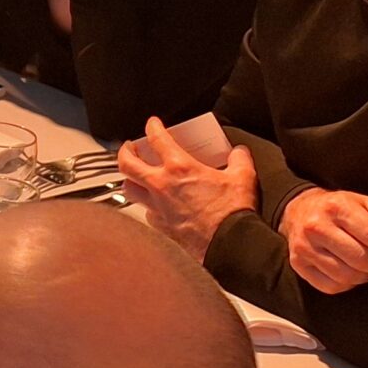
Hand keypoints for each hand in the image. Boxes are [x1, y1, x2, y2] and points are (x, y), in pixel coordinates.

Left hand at [117, 117, 258, 259]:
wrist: (228, 243)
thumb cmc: (232, 212)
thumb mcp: (243, 177)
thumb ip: (239, 159)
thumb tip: (239, 152)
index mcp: (179, 168)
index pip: (156, 138)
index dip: (152, 127)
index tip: (152, 124)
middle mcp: (161, 185)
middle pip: (126, 163)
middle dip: (124, 151)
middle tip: (129, 147)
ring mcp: (157, 206)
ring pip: (128, 189)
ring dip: (129, 180)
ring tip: (134, 176)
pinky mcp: (159, 225)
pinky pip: (145, 212)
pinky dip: (147, 205)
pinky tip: (154, 204)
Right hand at [278, 187, 367, 293]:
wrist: (299, 211)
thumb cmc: (341, 208)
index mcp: (338, 207)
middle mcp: (317, 227)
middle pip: (362, 259)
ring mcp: (305, 248)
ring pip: (348, 276)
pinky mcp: (298, 265)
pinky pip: (332, 287)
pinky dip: (349, 285)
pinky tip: (352, 272)